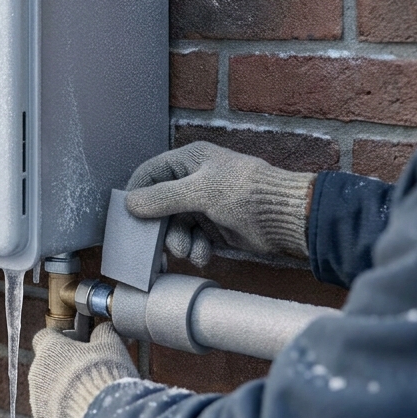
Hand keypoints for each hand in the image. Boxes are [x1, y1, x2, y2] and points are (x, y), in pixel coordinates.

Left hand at [30, 323, 138, 417]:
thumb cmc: (106, 378)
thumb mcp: (111, 347)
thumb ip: (103, 333)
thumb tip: (104, 328)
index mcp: (49, 350)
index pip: (44, 337)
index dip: (60, 339)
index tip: (74, 344)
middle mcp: (37, 374)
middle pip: (46, 366)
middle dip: (63, 368)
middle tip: (87, 374)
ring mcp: (37, 401)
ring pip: (47, 391)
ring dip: (62, 392)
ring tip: (88, 397)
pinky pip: (51, 415)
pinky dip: (64, 414)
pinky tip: (83, 414)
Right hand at [125, 142, 314, 265]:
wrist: (287, 218)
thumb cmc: (246, 193)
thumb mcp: (201, 191)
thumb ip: (163, 197)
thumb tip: (129, 204)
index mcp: (189, 160)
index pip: (150, 174)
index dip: (137, 194)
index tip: (128, 217)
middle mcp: (193, 181)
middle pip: (160, 206)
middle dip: (161, 228)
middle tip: (159, 246)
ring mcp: (204, 205)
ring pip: (175, 226)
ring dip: (179, 242)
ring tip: (189, 253)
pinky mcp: (214, 227)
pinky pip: (193, 239)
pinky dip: (196, 250)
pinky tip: (204, 256)